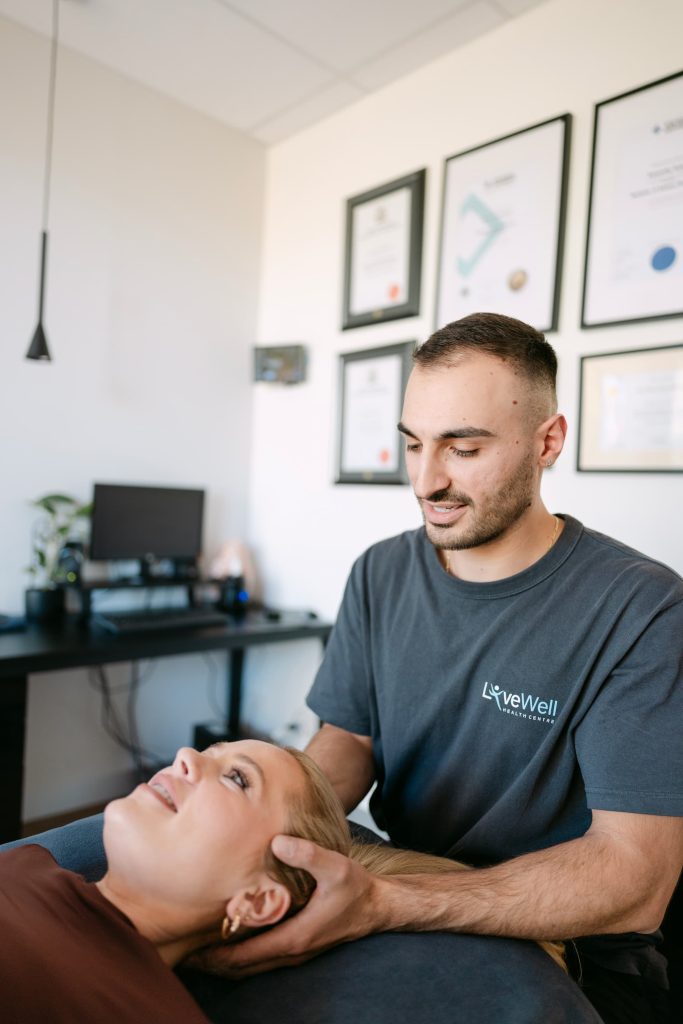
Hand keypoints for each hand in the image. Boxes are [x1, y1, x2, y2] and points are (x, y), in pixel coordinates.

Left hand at [187, 835, 383, 978]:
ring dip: (223, 959)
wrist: (377, 906)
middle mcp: (290, 951)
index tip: (190, 949)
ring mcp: (293, 951)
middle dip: (211, 962)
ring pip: (249, 965)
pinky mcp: (296, 944)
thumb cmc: (356, 888)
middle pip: (241, 967)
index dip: (215, 955)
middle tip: (181, 952)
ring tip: (195, 947)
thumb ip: (307, 854)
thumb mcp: (336, 866)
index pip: (244, 956)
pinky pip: (259, 957)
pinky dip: (239, 954)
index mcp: (293, 938)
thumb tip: (278, 842)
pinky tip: (228, 937)